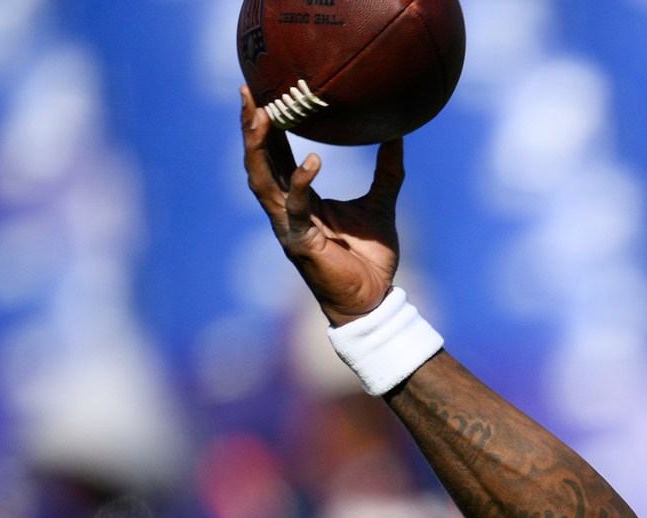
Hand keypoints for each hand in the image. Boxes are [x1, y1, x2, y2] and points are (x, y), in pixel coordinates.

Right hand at [239, 88, 402, 324]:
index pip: (275, 153)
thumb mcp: (381, 203)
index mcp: (299, 198)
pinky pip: (296, 208)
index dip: (266, 124)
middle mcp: (286, 209)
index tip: (262, 88)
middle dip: (250, 126)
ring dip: (258, 148)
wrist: (375, 299)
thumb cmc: (371, 257)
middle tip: (249, 90)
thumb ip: (387, 170)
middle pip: (258, 160)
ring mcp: (288, 226)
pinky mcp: (301, 243)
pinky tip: (313, 160)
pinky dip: (301, 183)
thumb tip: (398, 134)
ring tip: (263, 115)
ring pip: (263, 181)